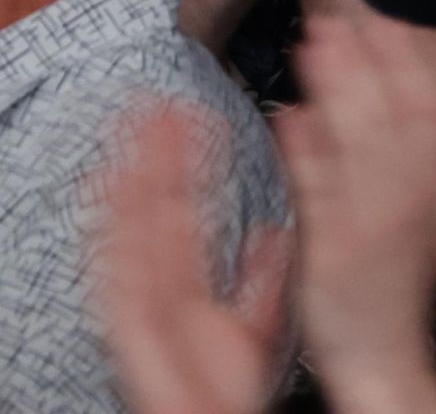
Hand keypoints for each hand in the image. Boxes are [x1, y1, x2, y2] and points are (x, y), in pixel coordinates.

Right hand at [97, 106, 291, 413]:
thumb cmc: (229, 393)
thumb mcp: (256, 329)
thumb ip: (264, 278)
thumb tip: (273, 233)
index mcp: (190, 289)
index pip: (189, 210)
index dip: (189, 163)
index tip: (193, 115)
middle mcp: (160, 291)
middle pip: (156, 210)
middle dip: (155, 156)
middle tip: (159, 100)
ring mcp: (141, 307)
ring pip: (133, 230)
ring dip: (133, 178)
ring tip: (138, 127)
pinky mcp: (131, 329)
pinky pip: (118, 273)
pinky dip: (113, 231)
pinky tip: (112, 193)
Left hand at [277, 18, 435, 373]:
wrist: (386, 360)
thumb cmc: (392, 293)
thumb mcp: (410, 220)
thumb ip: (392, 167)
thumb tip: (344, 113)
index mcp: (430, 191)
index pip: (425, 111)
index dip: (402, 59)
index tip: (379, 17)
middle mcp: (409, 203)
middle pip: (394, 116)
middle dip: (368, 61)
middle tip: (338, 15)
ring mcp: (375, 226)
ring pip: (359, 144)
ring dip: (339, 90)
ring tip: (314, 44)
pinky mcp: (337, 254)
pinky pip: (322, 197)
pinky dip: (307, 156)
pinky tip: (289, 121)